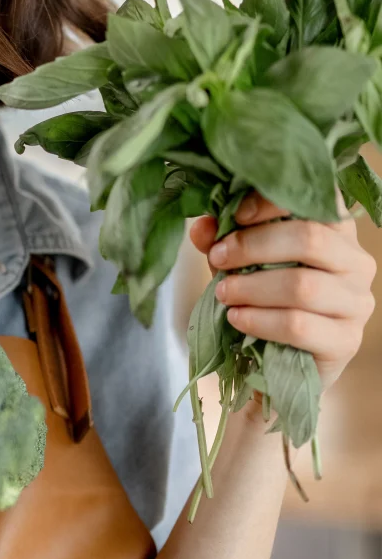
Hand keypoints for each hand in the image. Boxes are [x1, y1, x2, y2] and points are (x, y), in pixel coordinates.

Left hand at [189, 188, 375, 391]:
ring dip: (252, 287)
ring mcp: (356, 302)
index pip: (319, 198)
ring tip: (223, 293)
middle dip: (253, 246)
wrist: (281, 359)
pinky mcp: (346, 340)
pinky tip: (237, 318)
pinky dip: (259, 320)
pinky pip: (298, 325)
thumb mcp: (239, 261)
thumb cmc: (264, 297)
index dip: (274, 201)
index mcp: (334, 229)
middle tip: (218, 258)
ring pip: (303, 286)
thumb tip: (202, 226)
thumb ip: (222, 240)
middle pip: (310, 239)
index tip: (236, 214)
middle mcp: (355, 261)